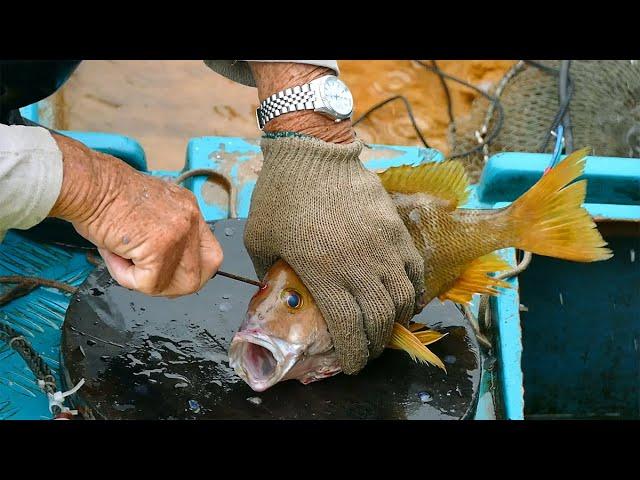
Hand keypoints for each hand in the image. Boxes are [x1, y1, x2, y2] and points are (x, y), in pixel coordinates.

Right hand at [49, 134, 222, 296]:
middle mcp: (190, 217)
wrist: (85, 184)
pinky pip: (149, 283)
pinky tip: (113, 253)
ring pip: (179, 284)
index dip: (190, 271)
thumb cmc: (102, 197)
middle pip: (203, 273)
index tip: (167, 274)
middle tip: (145, 277)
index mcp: (188, 208)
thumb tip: (162, 269)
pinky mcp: (161, 246)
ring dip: (146, 281)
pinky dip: (126, 276)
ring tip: (122, 258)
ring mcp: (179, 231)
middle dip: (173, 286)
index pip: (210, 253)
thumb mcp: (145, 213)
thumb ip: (162, 236)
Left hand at [245, 135, 424, 373]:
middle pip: (378, 320)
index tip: (350, 365)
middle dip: (374, 345)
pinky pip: (414, 270)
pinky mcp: (395, 230)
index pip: (348, 328)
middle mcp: (358, 266)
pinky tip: (405, 300)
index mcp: (322, 273)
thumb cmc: (280, 197)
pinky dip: (413, 292)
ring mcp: (382, 247)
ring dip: (395, 322)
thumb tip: (276, 295)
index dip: (352, 354)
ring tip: (385, 328)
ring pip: (402, 299)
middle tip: (367, 352)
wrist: (311, 154)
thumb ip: (267, 273)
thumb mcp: (259, 240)